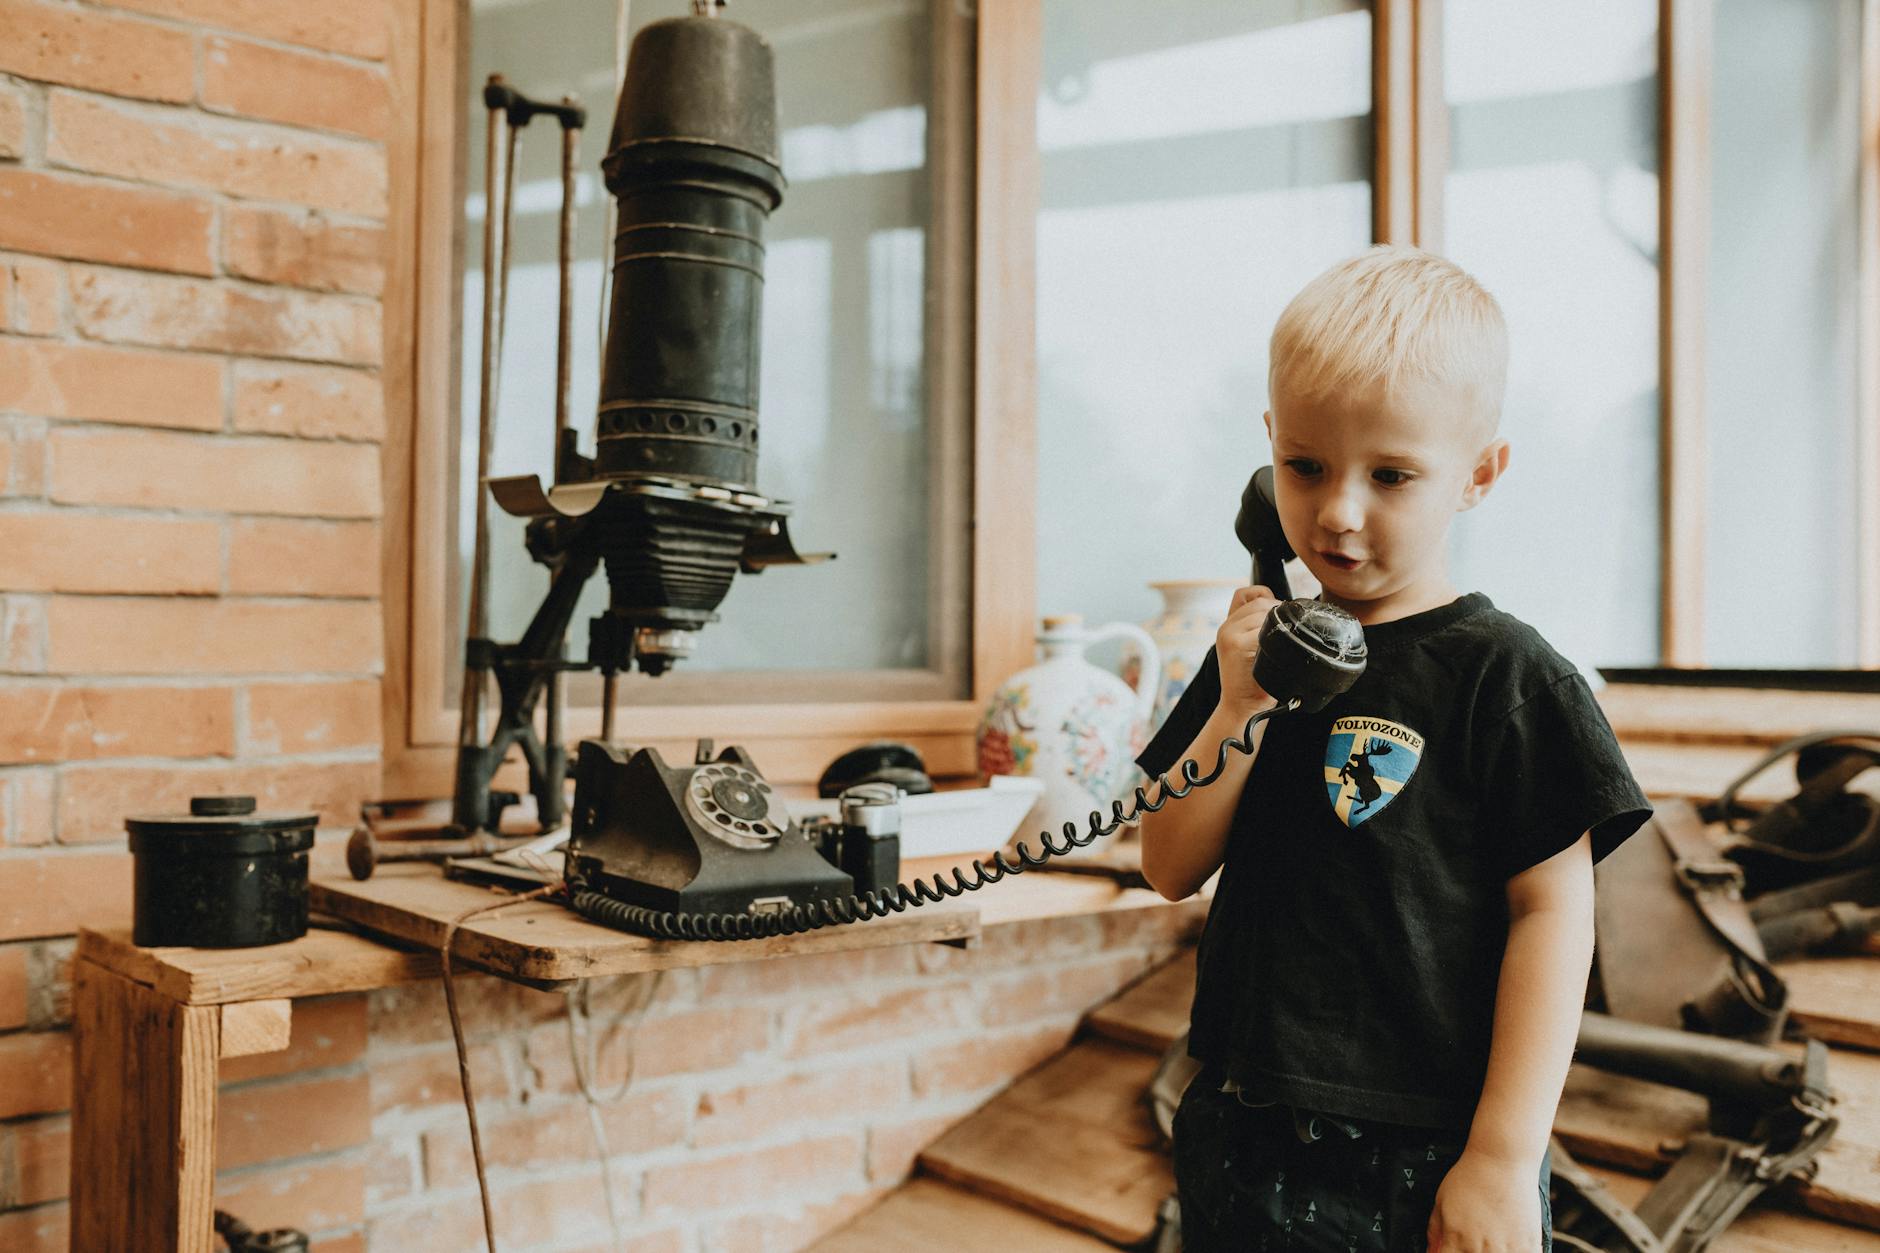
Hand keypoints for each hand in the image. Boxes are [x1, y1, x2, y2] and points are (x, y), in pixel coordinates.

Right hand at [1215, 584, 1279, 719]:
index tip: (1280, 614)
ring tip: (1284, 641)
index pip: (1246, 593)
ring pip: (1262, 612)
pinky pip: (1262, 628)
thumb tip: (1288, 612)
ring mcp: (1228, 634)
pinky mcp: (1235, 644)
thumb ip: (1261, 630)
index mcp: (1229, 625)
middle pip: (1259, 601)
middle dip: (1279, 609)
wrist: (1242, 707)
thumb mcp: (1255, 650)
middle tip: (1290, 629)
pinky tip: (1278, 649)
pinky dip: (1275, 636)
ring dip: (1279, 622)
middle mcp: (1226, 626)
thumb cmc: (1255, 682)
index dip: (1267, 597)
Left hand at [1427, 1149, 1543, 1252]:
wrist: (1502, 1161)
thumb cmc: (1470, 1177)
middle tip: (1472, 1239)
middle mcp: (1479, 1249)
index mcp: (1455, 1240)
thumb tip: (1431, 1250)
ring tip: (1492, 1239)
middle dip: (1468, 1252)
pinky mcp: (1528, 1246)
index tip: (1450, 1248)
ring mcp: (1505, 1250)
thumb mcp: (1441, 1200)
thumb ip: (1435, 1230)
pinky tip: (1511, 1245)